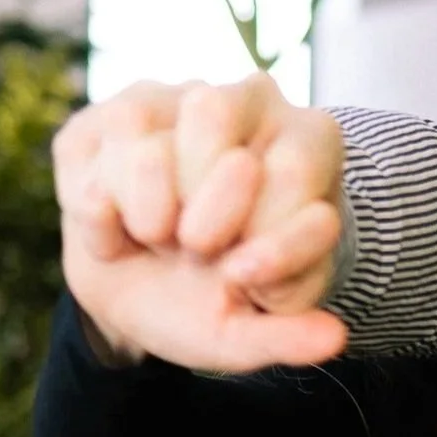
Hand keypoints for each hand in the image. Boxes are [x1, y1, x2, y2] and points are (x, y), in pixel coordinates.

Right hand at [52, 76, 348, 372]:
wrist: (127, 290)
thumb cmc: (202, 300)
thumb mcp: (244, 331)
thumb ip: (287, 335)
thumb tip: (334, 339)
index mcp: (310, 145)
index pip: (296, 170)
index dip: (270, 234)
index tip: (241, 275)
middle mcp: (253, 102)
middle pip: (226, 146)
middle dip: (207, 223)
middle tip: (200, 249)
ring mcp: (181, 97)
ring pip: (155, 151)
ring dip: (151, 218)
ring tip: (161, 236)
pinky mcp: (118, 112)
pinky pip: (102, 160)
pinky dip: (104, 218)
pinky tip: (121, 229)